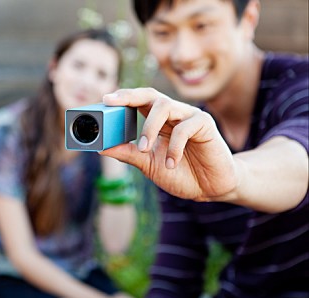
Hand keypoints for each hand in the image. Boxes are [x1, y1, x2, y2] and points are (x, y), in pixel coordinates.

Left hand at [101, 88, 236, 201]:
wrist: (210, 187)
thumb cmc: (180, 173)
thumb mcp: (148, 164)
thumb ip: (129, 154)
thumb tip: (102, 148)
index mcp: (157, 120)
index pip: (139, 101)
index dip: (122, 97)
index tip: (104, 100)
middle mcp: (173, 113)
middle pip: (150, 94)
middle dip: (129, 96)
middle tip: (112, 103)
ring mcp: (189, 116)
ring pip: (165, 107)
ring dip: (149, 127)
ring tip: (144, 149)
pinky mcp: (205, 124)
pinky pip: (185, 128)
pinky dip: (174, 147)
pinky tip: (171, 163)